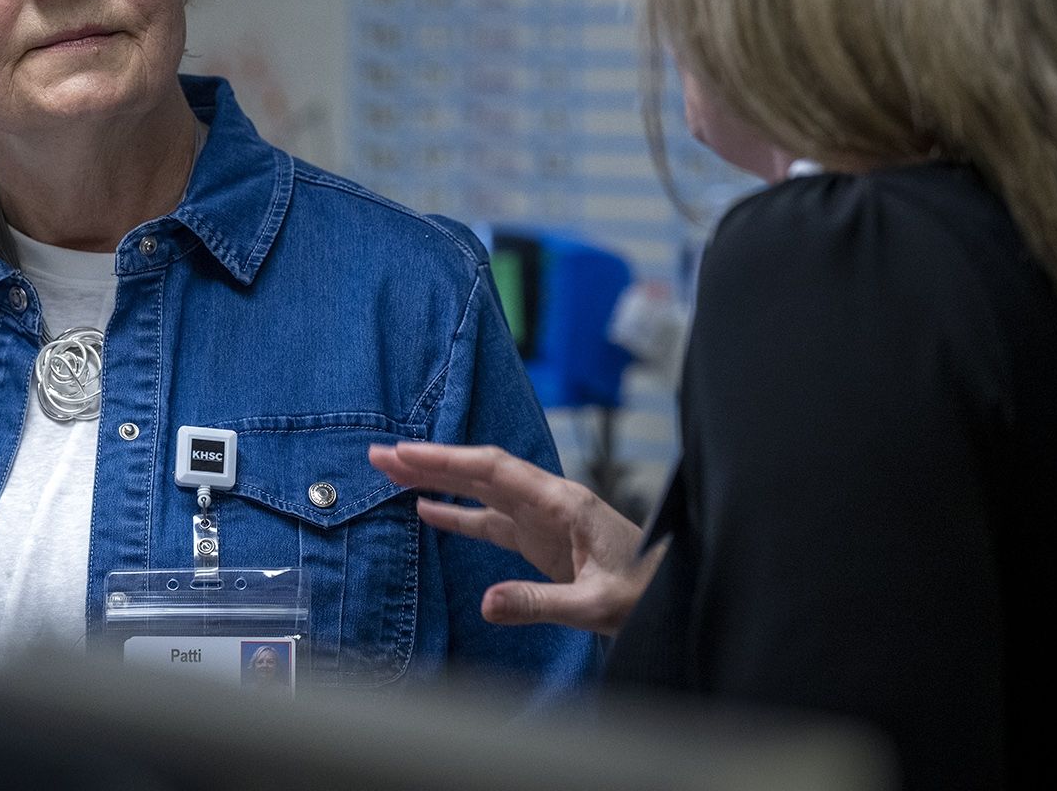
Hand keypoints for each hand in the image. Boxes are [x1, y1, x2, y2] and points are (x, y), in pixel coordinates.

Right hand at [369, 442, 660, 635]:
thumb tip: (485, 604)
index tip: (405, 453)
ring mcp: (544, 520)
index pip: (493, 471)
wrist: (677, 592)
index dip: (446, 460)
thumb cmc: (648, 591)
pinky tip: (428, 510)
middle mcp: (548, 502)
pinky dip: (459, 514)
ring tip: (392, 474)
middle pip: (479, 473)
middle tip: (380, 455)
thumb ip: (541, 603)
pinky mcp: (542, 542)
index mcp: (562, 502)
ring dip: (438, 482)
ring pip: (481, 493)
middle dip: (429, 462)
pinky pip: (491, 522)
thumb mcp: (597, 604)